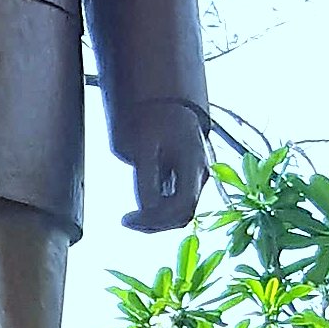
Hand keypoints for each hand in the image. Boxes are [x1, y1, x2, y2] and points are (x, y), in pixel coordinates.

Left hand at [122, 104, 208, 233]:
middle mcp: (200, 174)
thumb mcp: (144, 146)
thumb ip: (146, 178)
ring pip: (181, 211)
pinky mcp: (188, 179)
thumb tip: (145, 209)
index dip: (156, 219)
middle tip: (127, 221)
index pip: (182, 205)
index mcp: (194, 164)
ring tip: (131, 218)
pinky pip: (177, 203)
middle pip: (183, 213)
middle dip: (155, 223)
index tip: (127, 219)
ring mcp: (196, 178)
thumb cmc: (154, 119)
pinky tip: (140, 210)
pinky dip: (159, 211)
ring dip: (157, 220)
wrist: (165, 104)